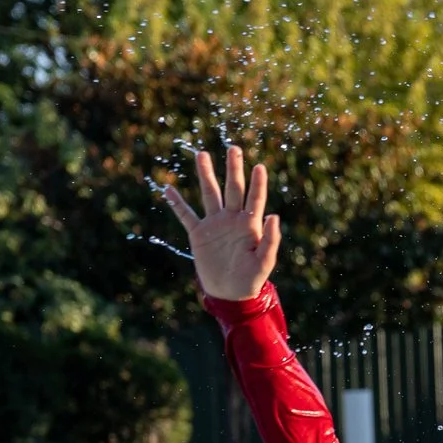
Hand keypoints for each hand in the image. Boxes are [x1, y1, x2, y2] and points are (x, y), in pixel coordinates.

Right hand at [160, 145, 280, 301]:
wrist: (230, 293)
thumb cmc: (251, 279)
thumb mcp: (263, 262)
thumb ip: (270, 240)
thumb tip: (274, 215)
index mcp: (250, 225)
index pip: (254, 199)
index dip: (258, 183)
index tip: (259, 166)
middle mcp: (232, 219)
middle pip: (232, 189)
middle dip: (233, 169)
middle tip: (234, 149)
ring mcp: (214, 224)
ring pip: (209, 194)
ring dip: (206, 175)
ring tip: (201, 154)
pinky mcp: (199, 234)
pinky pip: (186, 215)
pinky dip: (177, 203)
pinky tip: (168, 189)